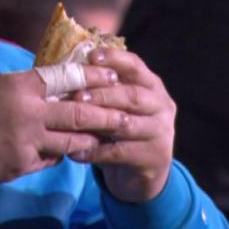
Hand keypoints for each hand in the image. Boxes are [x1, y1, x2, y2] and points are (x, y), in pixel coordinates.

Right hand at [0, 65, 124, 187]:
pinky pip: (50, 160)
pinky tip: (65, 154)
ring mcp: (26, 140)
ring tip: (104, 137)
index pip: (66, 77)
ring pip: (71, 141)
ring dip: (89, 140)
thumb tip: (48, 87)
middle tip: (124, 114)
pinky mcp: (21, 164)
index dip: (92, 76)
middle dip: (105, 114)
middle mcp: (28, 111)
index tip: (111, 75)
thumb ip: (22, 89)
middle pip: (78, 111)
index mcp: (19, 86)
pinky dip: (59, 156)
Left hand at [69, 48, 175, 202]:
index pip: (136, 66)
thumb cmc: (120, 130)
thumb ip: (101, 89)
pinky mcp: (154, 156)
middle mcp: (162, 105)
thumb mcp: (114, 106)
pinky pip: (120, 152)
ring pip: (128, 124)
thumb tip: (66, 73)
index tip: (91, 56)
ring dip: (99, 121)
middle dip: (103, 93)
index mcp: (152, 85)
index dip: (115, 59)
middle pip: (133, 95)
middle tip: (77, 95)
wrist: (141, 172)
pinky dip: (95, 152)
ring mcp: (162, 132)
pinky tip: (75, 152)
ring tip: (75, 122)